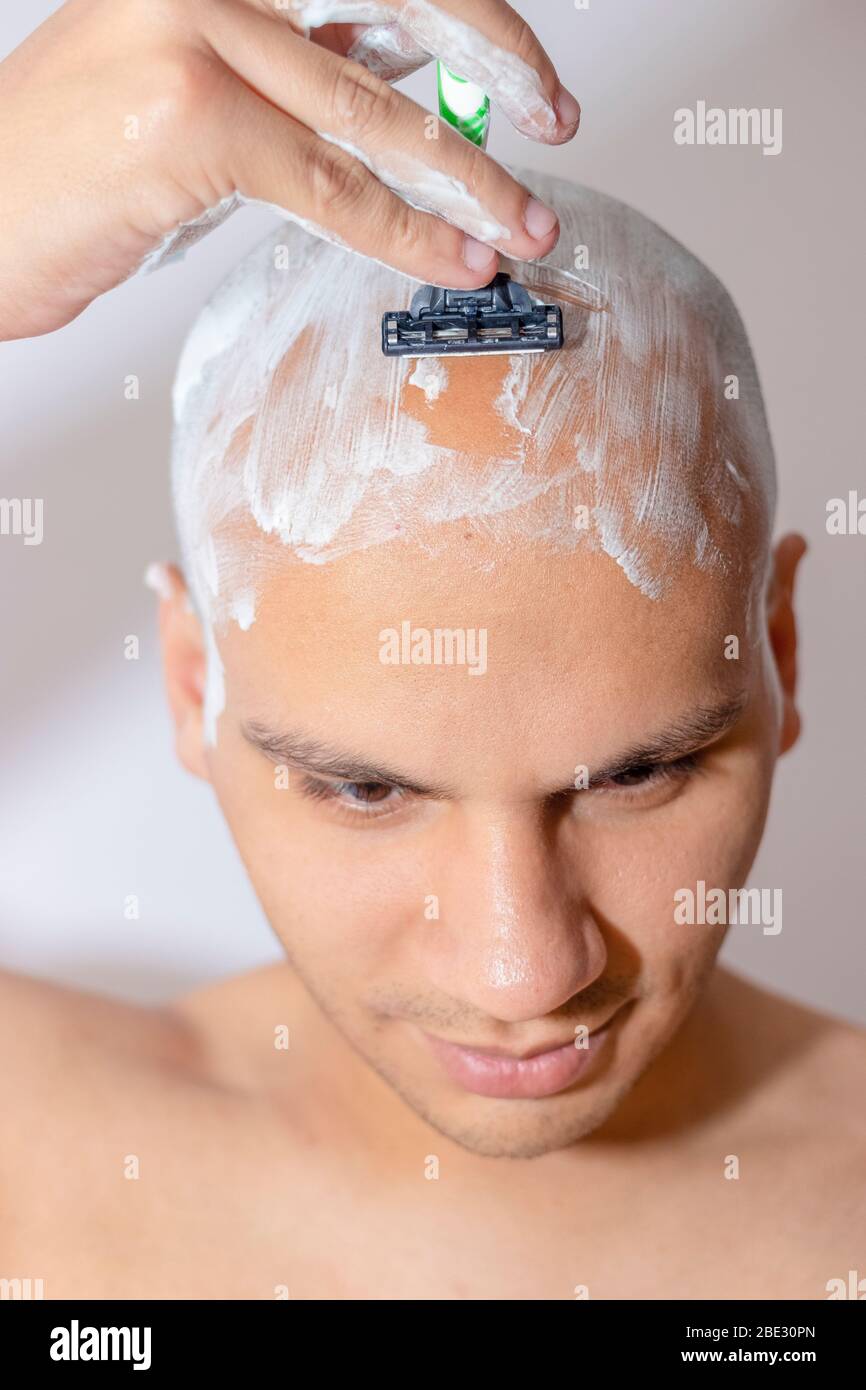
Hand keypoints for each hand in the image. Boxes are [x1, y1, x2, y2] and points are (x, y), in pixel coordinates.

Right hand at [0, 0, 579, 340]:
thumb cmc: (82, 158)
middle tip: (554, 125)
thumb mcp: (201, 78)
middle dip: (495, 65)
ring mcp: (197, 31)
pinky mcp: (193, 118)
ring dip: (469, 178)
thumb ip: (302, 59)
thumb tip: (411, 67)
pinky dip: (407, 233)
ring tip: (524, 226)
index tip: (526, 73)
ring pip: (376, 114)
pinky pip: (333, 186)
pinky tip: (458, 257)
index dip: (471, 13)